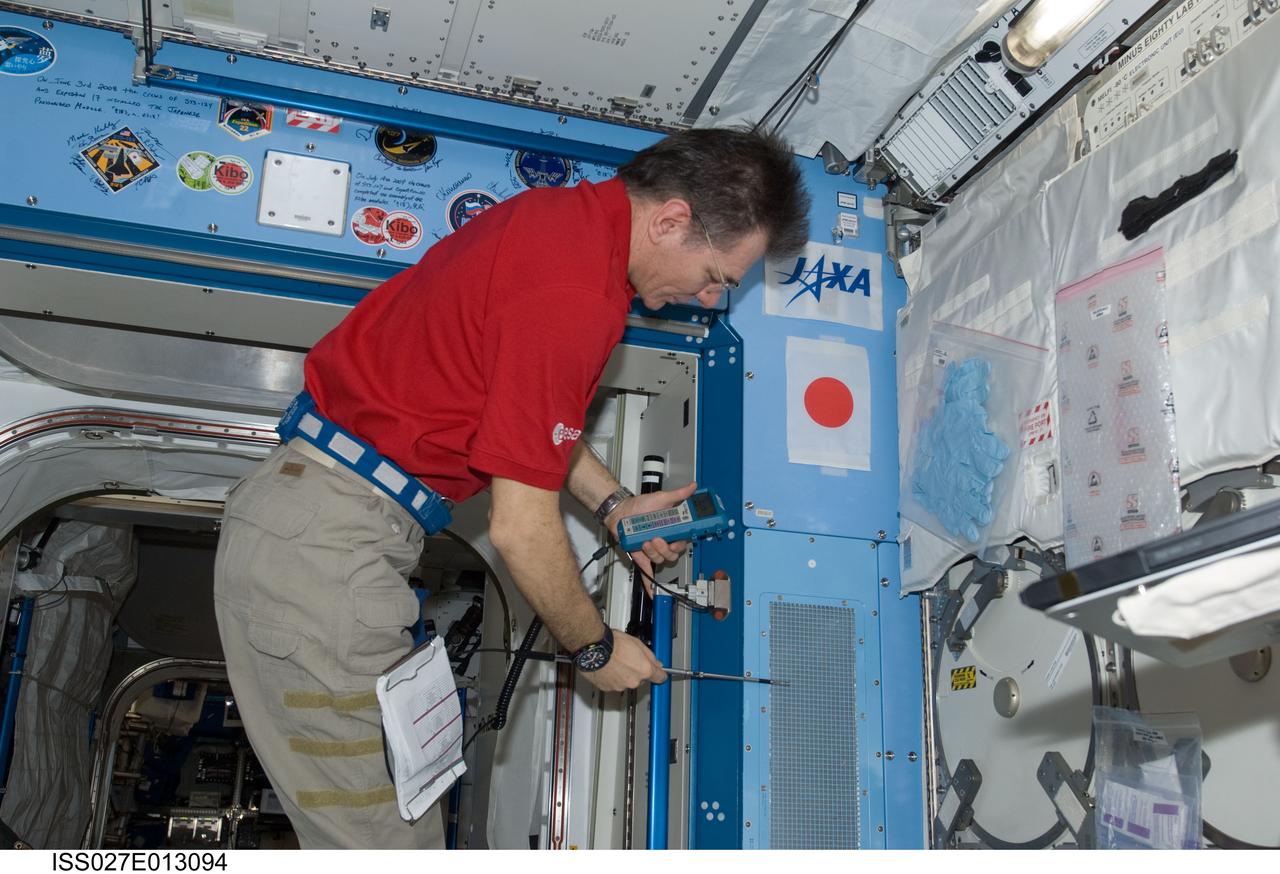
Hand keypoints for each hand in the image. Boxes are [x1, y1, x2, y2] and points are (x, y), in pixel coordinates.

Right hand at [578, 629, 667, 691]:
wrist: (593, 647)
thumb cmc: (612, 643)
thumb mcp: (637, 643)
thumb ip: (650, 656)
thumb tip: (656, 662)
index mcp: (644, 670)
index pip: (660, 677)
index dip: (660, 674)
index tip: (660, 673)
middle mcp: (633, 681)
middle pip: (641, 679)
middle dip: (637, 671)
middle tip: (629, 659)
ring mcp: (620, 686)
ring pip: (626, 682)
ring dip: (623, 674)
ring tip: (615, 661)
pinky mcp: (607, 688)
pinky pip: (613, 684)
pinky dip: (612, 678)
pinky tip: (608, 666)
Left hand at [606, 481, 698, 595]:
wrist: (620, 512)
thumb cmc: (639, 506)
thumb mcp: (661, 498)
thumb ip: (678, 494)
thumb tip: (692, 487)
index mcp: (672, 529)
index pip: (683, 541)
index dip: (682, 542)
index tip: (680, 539)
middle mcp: (664, 541)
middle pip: (673, 553)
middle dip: (666, 547)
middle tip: (657, 538)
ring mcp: (653, 550)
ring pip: (661, 559)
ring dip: (654, 552)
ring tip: (646, 541)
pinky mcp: (642, 557)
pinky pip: (648, 574)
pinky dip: (650, 584)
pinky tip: (653, 592)